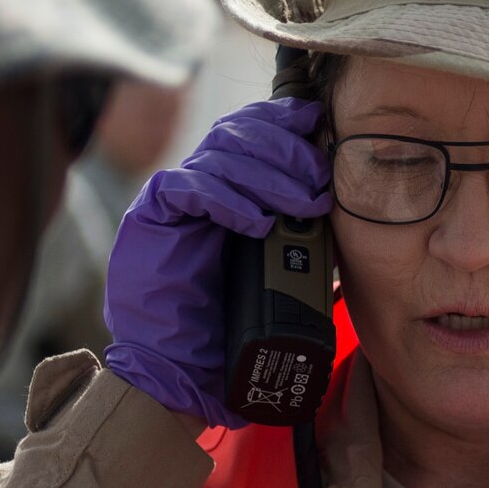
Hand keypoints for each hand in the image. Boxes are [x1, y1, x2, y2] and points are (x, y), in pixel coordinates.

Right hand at [102, 97, 331, 428]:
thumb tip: (339, 209)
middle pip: (238, 134)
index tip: (318, 122)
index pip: (252, 132)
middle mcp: (197, 184)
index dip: (283, 120)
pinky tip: (256, 223)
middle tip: (319, 175)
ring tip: (301, 204)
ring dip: (268, 176)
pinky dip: (228, 200)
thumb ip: (298, 233)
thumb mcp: (275, 268)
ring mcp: (171, 200)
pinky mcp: (149, 219)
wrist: (178, 366)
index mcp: (227, 187)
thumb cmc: (229, 321)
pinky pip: (189, 188)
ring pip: (220, 156)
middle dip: (284, 148)